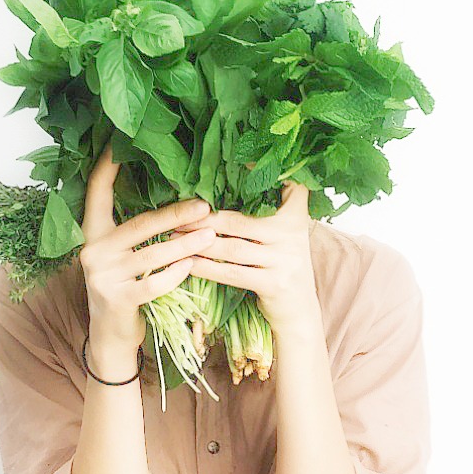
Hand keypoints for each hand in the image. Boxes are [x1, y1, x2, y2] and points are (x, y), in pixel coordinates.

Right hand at [79, 140, 216, 350]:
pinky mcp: (117, 299)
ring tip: (211, 236)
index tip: (119, 143)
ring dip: (186, 245)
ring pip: (152, 254)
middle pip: (139, 224)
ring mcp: (102, 276)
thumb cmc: (126, 287)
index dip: (107, 168)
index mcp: (93, 233)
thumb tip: (176, 201)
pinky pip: (154, 283)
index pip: (96, 193)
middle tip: (205, 206)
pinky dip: (175, 274)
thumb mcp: (123, 256)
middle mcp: (93, 251)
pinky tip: (192, 266)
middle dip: (175, 214)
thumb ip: (136, 232)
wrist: (111, 336)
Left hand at [170, 179, 317, 337]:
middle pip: (239, 221)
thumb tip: (231, 180)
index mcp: (296, 216)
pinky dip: (207, 268)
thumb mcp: (285, 235)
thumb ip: (267, 212)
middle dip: (204, 218)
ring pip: (232, 248)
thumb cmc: (282, 266)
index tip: (233, 161)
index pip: (284, 187)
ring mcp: (285, 260)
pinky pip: (232, 273)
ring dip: (199, 242)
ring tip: (173, 237)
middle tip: (176, 215)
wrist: (300, 312)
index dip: (259, 172)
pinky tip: (188, 263)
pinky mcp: (274, 284)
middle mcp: (293, 234)